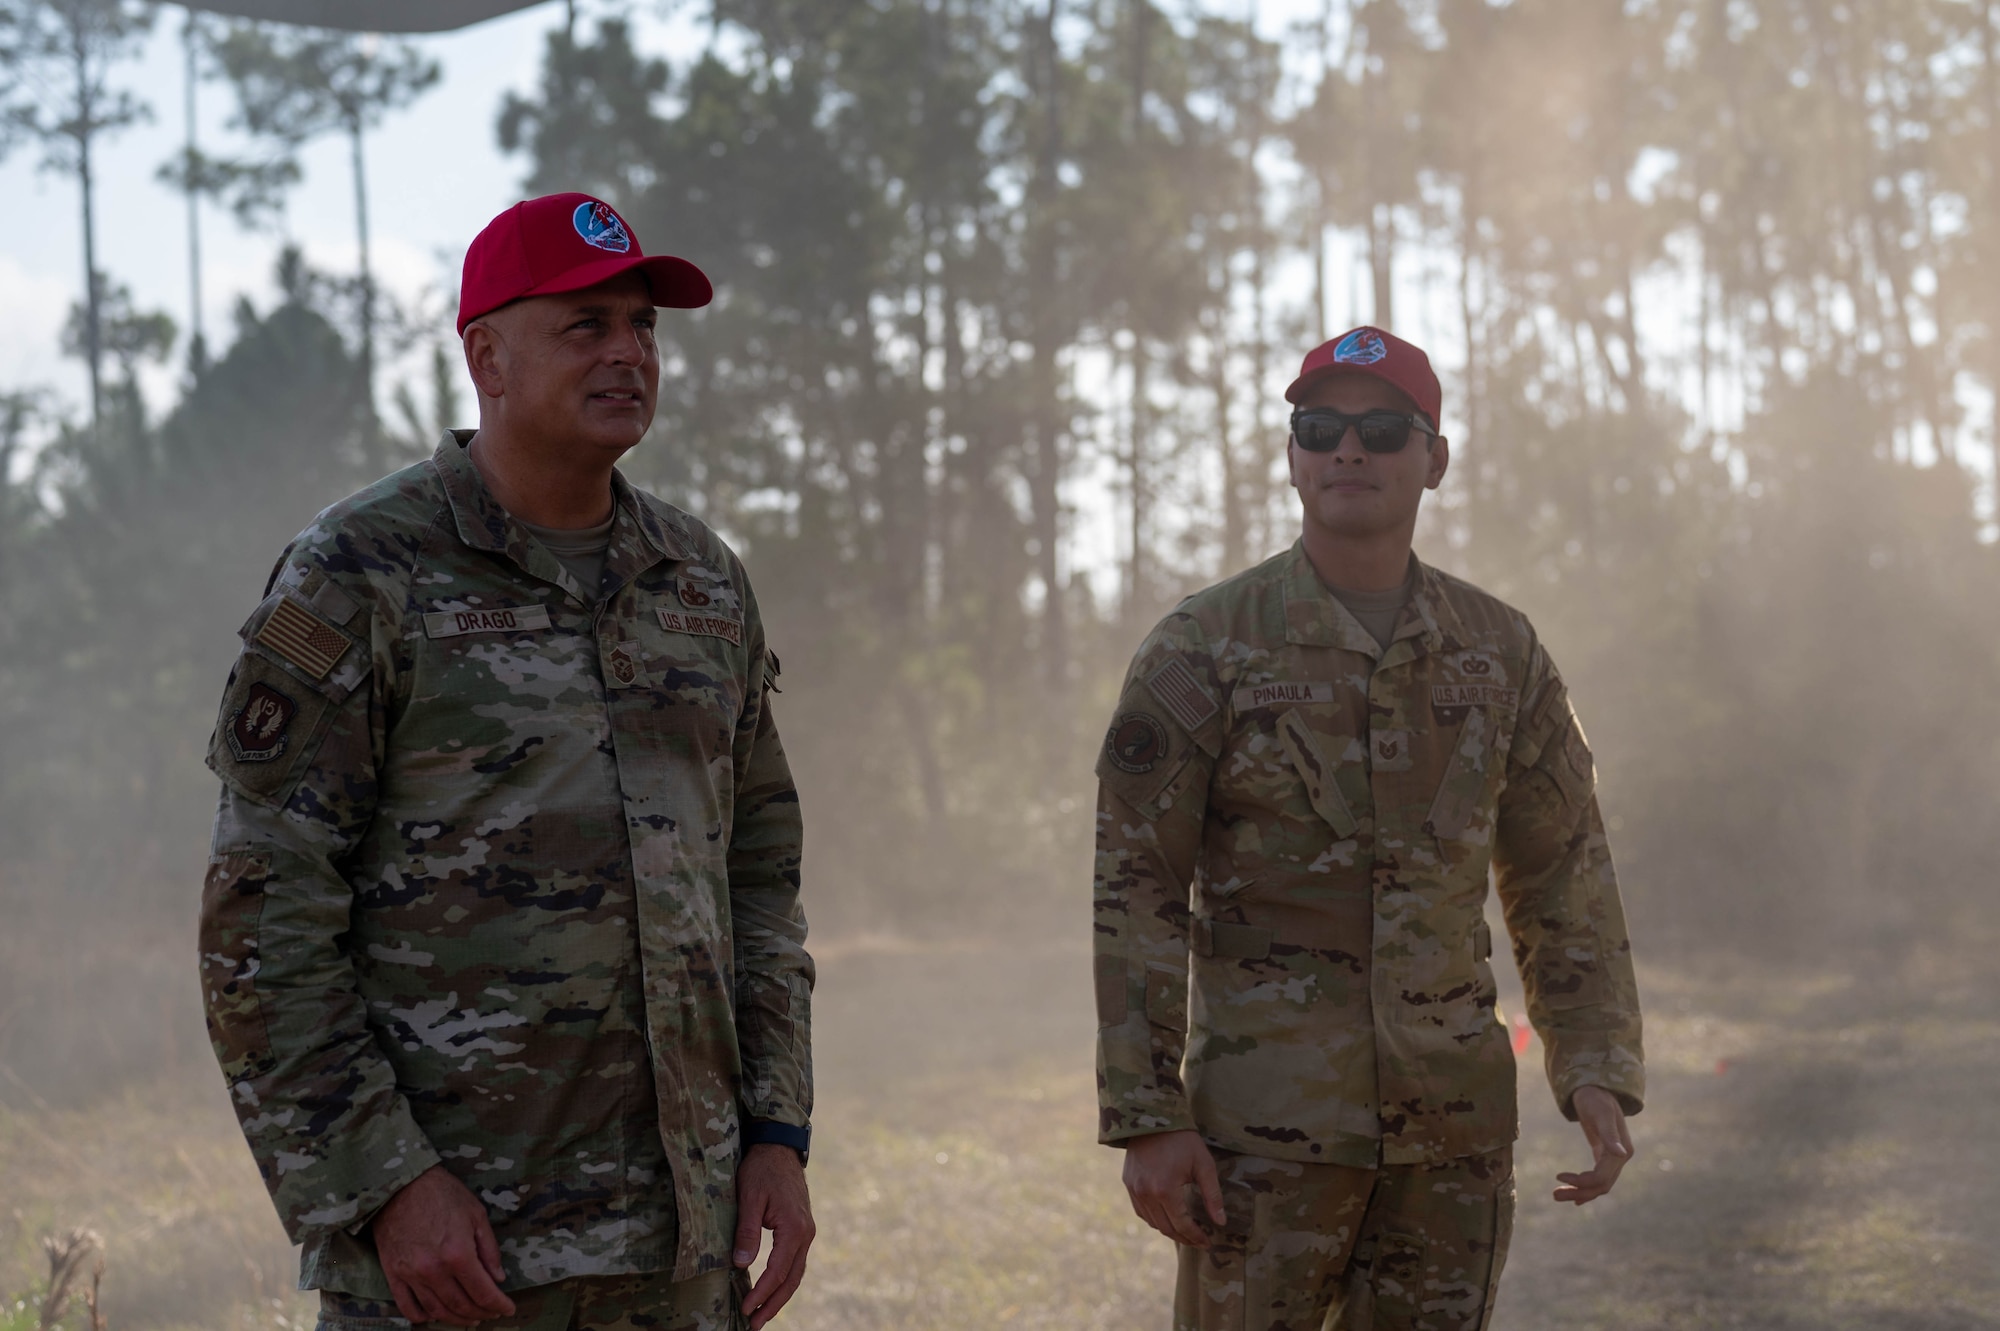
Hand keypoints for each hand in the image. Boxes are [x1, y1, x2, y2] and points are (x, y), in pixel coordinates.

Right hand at [370, 1165, 516, 1324]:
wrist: (400, 1183)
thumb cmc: (442, 1193)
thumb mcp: (476, 1214)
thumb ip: (489, 1249)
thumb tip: (497, 1278)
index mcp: (458, 1254)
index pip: (483, 1292)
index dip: (499, 1305)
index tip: (508, 1309)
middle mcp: (434, 1270)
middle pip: (461, 1305)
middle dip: (480, 1313)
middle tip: (491, 1314)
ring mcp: (411, 1275)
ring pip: (437, 1310)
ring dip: (456, 1319)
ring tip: (469, 1319)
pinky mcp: (393, 1274)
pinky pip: (407, 1306)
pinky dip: (422, 1316)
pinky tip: (434, 1316)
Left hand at [734, 1143, 814, 1329]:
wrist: (779, 1147)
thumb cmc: (761, 1169)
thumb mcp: (749, 1197)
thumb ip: (747, 1231)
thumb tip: (741, 1265)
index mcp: (795, 1228)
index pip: (777, 1271)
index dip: (761, 1293)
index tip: (745, 1309)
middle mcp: (806, 1233)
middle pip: (792, 1279)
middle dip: (773, 1304)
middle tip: (754, 1324)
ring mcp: (807, 1231)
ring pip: (796, 1273)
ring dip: (780, 1296)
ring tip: (762, 1315)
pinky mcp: (802, 1229)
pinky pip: (795, 1262)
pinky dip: (784, 1281)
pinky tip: (771, 1290)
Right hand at [1122, 1129, 1225, 1246]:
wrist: (1154, 1116)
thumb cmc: (1183, 1140)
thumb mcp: (1204, 1165)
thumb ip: (1212, 1196)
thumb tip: (1221, 1223)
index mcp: (1165, 1190)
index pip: (1182, 1225)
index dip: (1196, 1237)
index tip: (1209, 1242)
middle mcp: (1146, 1193)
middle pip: (1166, 1228)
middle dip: (1185, 1238)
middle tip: (1200, 1241)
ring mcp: (1134, 1189)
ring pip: (1152, 1222)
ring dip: (1169, 1230)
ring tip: (1186, 1231)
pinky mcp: (1128, 1183)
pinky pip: (1141, 1211)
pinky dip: (1154, 1219)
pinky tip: (1167, 1217)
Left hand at [1554, 1084, 1633, 1204]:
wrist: (1595, 1088)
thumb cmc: (1596, 1098)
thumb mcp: (1601, 1114)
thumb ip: (1610, 1135)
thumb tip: (1622, 1154)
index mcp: (1622, 1152)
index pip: (1602, 1177)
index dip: (1582, 1181)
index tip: (1559, 1176)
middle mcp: (1620, 1158)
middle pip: (1601, 1185)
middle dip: (1579, 1192)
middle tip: (1554, 1195)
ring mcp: (1613, 1158)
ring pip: (1598, 1185)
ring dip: (1580, 1192)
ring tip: (1556, 1195)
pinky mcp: (1604, 1155)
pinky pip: (1598, 1178)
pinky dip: (1586, 1188)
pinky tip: (1574, 1196)